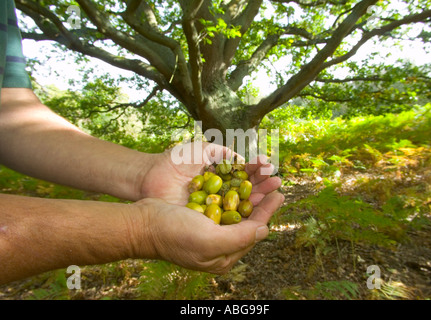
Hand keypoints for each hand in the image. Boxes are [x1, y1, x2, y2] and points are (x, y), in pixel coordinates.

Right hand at [131, 189, 283, 273]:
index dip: (267, 212)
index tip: (279, 194)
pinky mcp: (200, 218)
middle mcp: (219, 245)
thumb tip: (265, 230)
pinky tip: (238, 179)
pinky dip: (232, 191)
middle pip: (247, 220)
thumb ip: (240, 238)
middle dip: (261, 200)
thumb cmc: (174, 234)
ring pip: (237, 210)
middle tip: (275, 183)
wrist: (142, 224)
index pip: (253, 232)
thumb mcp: (209, 240)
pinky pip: (223, 203)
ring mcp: (209, 231)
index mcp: (224, 256)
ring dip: (250, 193)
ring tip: (261, 178)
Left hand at [140, 141, 281, 206]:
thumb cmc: (174, 161)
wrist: (151, 176)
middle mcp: (220, 191)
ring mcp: (214, 206)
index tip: (268, 166)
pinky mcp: (207, 219)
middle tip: (277, 182)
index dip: (257, 170)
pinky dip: (243, 215)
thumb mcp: (202, 149)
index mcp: (220, 174)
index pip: (244, 173)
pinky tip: (257, 210)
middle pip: (247, 189)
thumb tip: (243, 160)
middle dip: (263, 185)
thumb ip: (222, 153)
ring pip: (241, 204)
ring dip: (259, 199)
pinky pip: (228, 218)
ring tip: (275, 193)